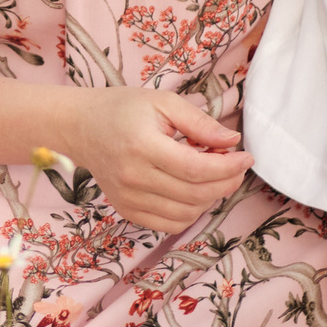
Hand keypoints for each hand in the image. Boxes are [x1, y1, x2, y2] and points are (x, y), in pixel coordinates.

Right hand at [68, 87, 251, 230]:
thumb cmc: (122, 109)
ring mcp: (128, 198)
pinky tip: (192, 191)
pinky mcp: (127, 210)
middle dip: (226, 182)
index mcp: (143, 146)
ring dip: (210, 197)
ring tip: (211, 175)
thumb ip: (199, 122)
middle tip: (236, 167)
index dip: (228, 167)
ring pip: (186, 213)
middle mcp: (133, 177)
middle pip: (195, 193)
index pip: (196, 169)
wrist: (81, 127)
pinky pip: (169, 224)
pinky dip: (190, 212)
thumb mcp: (163, 102)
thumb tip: (232, 141)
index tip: (246, 157)